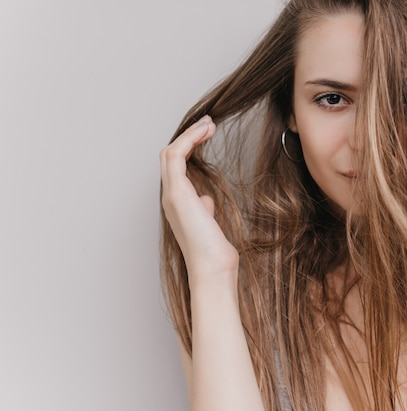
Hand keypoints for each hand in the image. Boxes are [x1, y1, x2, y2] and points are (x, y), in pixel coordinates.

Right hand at [160, 116, 238, 288]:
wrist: (212, 268)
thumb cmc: (214, 251)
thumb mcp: (210, 224)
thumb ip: (204, 209)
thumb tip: (206, 199)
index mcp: (177, 202)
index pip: (176, 166)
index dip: (189, 147)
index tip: (207, 135)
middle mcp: (170, 197)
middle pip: (170, 156)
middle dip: (188, 136)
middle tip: (208, 124)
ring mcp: (171, 194)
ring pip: (170, 152)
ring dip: (189, 134)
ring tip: (208, 124)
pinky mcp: (177, 193)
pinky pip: (176, 156)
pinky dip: (189, 140)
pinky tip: (204, 133)